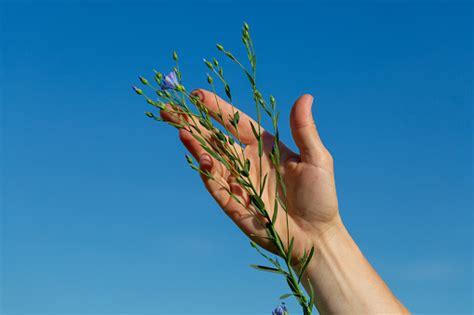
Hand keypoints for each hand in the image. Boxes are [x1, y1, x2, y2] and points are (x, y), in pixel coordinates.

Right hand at [160, 89, 340, 261]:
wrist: (315, 236)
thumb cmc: (320, 197)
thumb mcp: (316, 159)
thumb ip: (304, 130)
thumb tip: (306, 96)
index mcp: (263, 146)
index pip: (233, 122)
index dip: (215, 108)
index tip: (196, 95)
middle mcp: (246, 161)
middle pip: (213, 138)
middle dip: (191, 123)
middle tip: (169, 109)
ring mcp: (238, 182)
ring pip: (210, 159)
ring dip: (195, 145)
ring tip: (182, 130)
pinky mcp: (233, 204)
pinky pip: (216, 186)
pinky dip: (208, 172)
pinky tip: (202, 158)